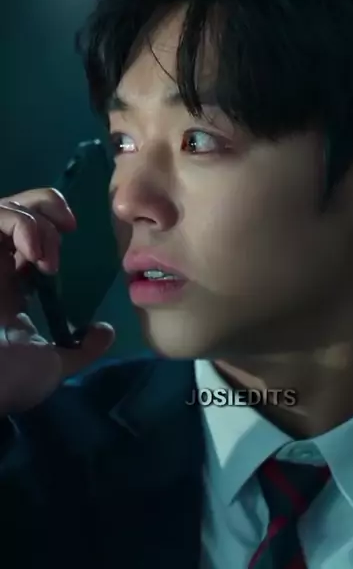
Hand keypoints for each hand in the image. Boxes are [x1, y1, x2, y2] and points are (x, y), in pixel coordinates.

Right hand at [0, 189, 114, 414]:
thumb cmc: (8, 382)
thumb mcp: (53, 366)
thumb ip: (82, 348)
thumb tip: (107, 331)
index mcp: (9, 288)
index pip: (27, 239)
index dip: (49, 230)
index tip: (71, 236)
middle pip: (14, 209)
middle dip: (47, 207)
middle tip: (68, 228)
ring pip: (2, 207)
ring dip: (34, 219)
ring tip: (46, 254)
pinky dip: (18, 222)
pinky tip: (33, 250)